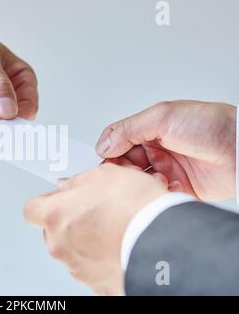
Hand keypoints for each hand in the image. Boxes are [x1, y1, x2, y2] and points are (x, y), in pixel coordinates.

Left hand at [24, 163, 167, 294]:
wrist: (163, 242)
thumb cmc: (135, 208)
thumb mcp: (103, 175)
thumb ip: (78, 180)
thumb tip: (69, 185)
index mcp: (55, 216)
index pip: (32, 209)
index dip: (47, 202)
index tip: (60, 199)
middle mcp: (60, 245)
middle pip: (53, 231)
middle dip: (69, 220)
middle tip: (94, 210)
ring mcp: (77, 267)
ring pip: (74, 249)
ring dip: (87, 239)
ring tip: (115, 227)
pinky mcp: (96, 284)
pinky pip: (93, 267)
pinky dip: (102, 258)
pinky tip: (121, 244)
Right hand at [96, 101, 235, 200]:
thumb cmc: (211, 126)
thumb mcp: (162, 117)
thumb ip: (127, 129)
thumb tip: (102, 145)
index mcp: (149, 131)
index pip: (117, 144)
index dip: (109, 155)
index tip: (107, 164)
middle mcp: (156, 150)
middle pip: (125, 166)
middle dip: (126, 172)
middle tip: (133, 172)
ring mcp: (167, 170)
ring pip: (139, 182)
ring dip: (143, 183)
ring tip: (157, 178)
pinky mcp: (178, 189)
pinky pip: (157, 195)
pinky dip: (159, 193)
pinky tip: (171, 186)